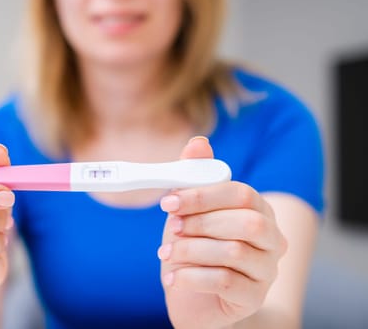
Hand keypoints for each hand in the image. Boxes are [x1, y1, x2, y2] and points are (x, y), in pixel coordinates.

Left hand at [159, 137, 286, 328]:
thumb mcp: (188, 212)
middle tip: (173, 229)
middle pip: (246, 222)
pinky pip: (225, 282)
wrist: (194, 298)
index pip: (241, 194)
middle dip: (201, 223)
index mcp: (258, 211)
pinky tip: (172, 277)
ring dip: (191, 250)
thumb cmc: (194, 249)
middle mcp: (272, 239)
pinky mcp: (254, 297)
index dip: (202, 195)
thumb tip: (199, 142)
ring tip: (167, 254)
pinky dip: (191, 277)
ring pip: (234, 252)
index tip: (168, 202)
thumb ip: (194, 178)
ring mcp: (267, 270)